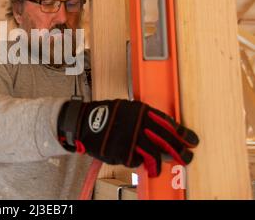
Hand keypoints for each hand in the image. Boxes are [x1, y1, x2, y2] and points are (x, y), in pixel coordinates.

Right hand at [57, 99, 198, 176]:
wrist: (85, 122)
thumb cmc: (108, 115)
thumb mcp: (129, 108)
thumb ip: (147, 118)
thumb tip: (168, 129)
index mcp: (143, 111)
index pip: (169, 124)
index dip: (184, 135)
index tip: (193, 142)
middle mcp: (140, 125)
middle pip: (167, 142)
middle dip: (180, 152)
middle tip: (187, 158)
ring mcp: (131, 140)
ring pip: (153, 156)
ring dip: (157, 165)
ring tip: (156, 169)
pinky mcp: (122, 152)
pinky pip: (135, 161)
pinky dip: (135, 161)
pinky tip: (130, 157)